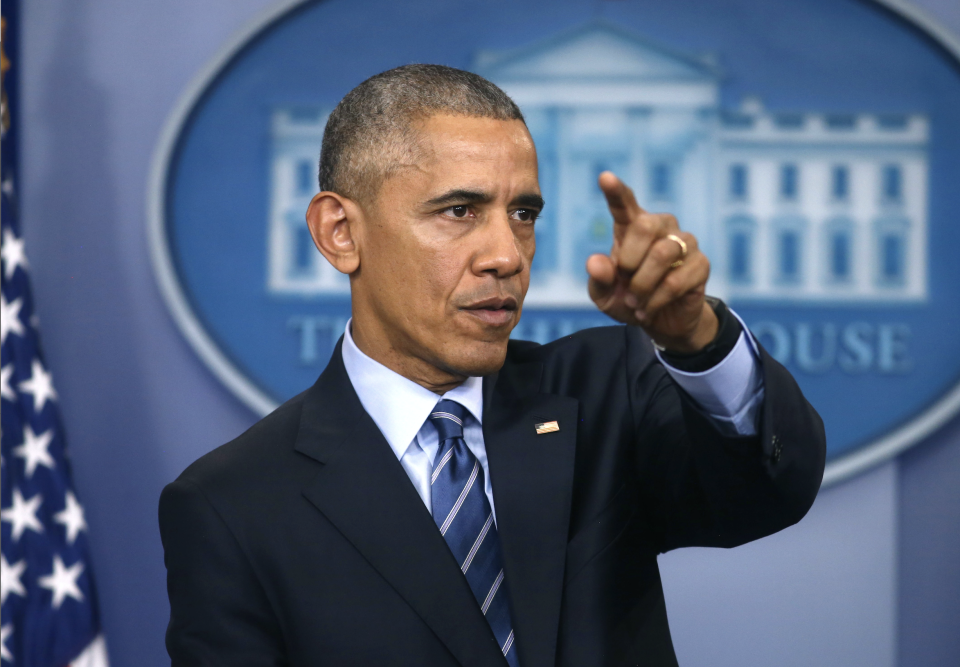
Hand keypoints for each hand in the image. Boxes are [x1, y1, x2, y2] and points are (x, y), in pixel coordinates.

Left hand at [586, 172, 716, 353]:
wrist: (660, 323)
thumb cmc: (629, 300)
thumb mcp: (605, 295)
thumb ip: (598, 279)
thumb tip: (594, 262)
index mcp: (632, 227)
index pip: (624, 204)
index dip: (615, 191)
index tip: (604, 178)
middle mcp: (661, 227)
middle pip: (645, 225)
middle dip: (629, 259)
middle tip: (625, 281)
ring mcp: (684, 243)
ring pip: (662, 254)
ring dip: (642, 285)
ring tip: (635, 302)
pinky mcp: (701, 264)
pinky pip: (676, 280)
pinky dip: (656, 300)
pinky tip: (648, 309)